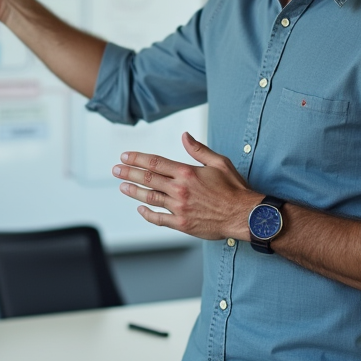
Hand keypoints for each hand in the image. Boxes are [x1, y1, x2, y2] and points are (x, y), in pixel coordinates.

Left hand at [111, 132, 260, 240]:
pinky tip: (140, 209)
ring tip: (123, 186)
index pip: (155, 163)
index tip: (125, 157)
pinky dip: (147, 214)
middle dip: (129, 173)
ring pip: (149, 198)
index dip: (137, 159)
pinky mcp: (182, 224)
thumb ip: (199, 150)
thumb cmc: (234, 188)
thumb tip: (185, 136)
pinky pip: (159, 219)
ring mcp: (179, 208)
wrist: (244, 215)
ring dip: (133, 191)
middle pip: (147, 179)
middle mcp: (180, 190)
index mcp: (187, 173)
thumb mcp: (219, 163)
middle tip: (116, 169)